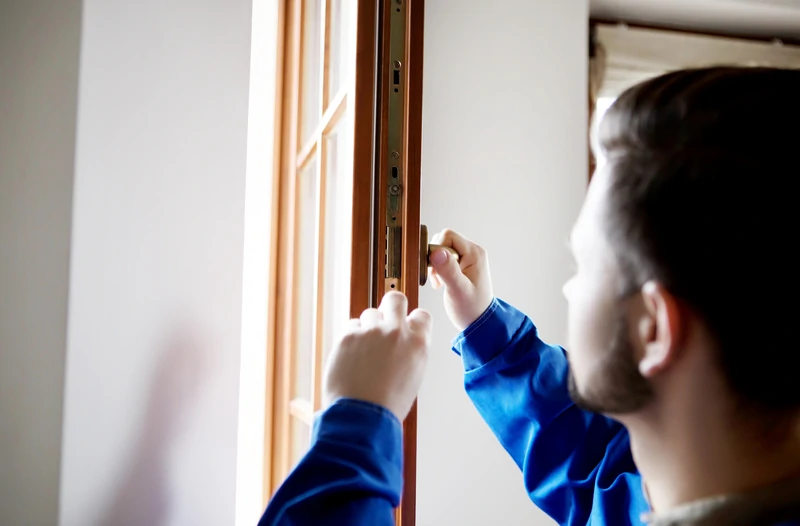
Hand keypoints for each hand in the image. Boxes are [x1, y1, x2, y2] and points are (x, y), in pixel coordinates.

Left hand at [322, 292, 432, 421]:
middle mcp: (396, 331)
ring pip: (369, 313)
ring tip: (363, 351)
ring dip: (367, 327)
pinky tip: (351, 356)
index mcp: (418, 343)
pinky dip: (350, 338)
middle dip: (390, 308)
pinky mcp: (348, 335)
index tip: (404, 328)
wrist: (362, 417)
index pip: (421, 315)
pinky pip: (351, 326)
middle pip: (395, 298)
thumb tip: (400, 341)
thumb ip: (409, 352)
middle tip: (383, 324)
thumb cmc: (388, 405)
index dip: (412, 321)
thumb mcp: (413, 376)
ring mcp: (371, 331)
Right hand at [429, 229, 493, 330]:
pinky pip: (443, 258)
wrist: (479, 321)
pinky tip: (442, 283)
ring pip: (441, 249)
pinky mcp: (461, 265)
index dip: (437, 250)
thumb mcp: (458, 290)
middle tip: (438, 278)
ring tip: (440, 282)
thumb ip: (448, 270)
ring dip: (435, 265)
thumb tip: (436, 252)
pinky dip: (438, 269)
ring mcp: (467, 258)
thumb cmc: (471, 308)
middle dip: (435, 258)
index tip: (437, 270)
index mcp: (474, 253)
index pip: (448, 236)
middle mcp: (472, 252)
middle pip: (443, 240)